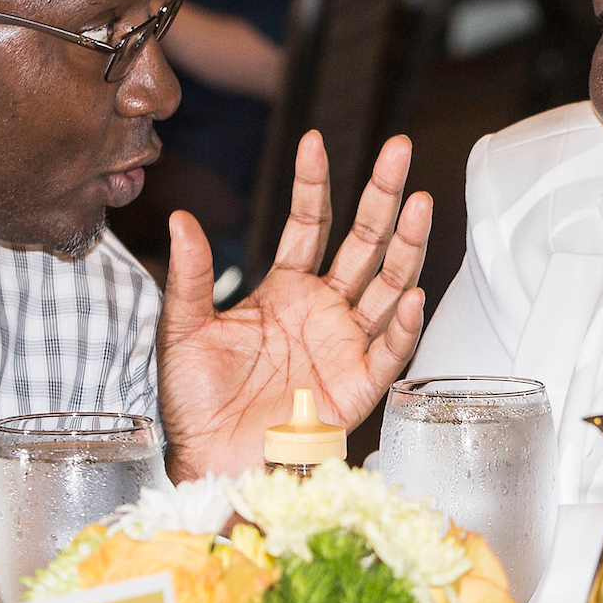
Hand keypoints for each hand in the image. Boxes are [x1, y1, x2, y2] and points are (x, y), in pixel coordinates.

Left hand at [158, 130, 429, 478]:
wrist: (210, 461)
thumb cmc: (195, 403)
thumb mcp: (183, 331)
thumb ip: (191, 277)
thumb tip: (180, 220)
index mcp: (284, 290)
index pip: (308, 224)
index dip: (313, 183)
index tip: (314, 141)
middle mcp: (322, 310)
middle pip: (363, 242)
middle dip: (383, 195)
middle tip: (399, 150)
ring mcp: (344, 344)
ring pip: (387, 284)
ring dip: (407, 246)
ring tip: (421, 205)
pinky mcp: (357, 386)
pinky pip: (389, 351)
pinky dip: (403, 325)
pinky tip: (410, 295)